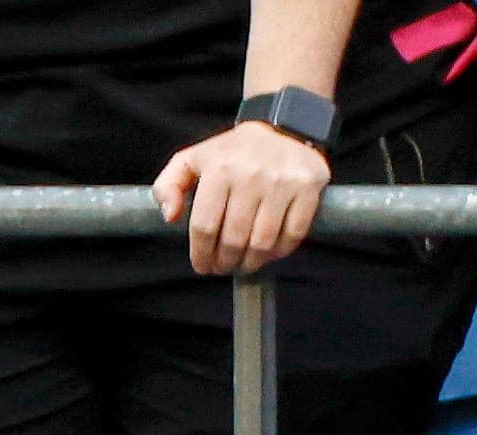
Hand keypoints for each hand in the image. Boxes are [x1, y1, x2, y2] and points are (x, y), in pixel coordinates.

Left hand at [154, 120, 330, 276]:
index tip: (203, 266)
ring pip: (263, 243)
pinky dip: (279, 251)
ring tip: (245, 263)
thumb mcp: (192, 159)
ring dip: (251, 262)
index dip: (201, 254)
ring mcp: (282, 182)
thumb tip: (170, 216)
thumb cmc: (232, 152)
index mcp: (219, 168)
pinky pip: (292, 235)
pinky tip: (269, 252)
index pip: (204, 226)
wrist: (280, 126)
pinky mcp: (308, 188)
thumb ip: (168, 185)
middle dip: (225, 262)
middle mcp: (251, 175)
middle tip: (224, 267)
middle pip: (233, 239)